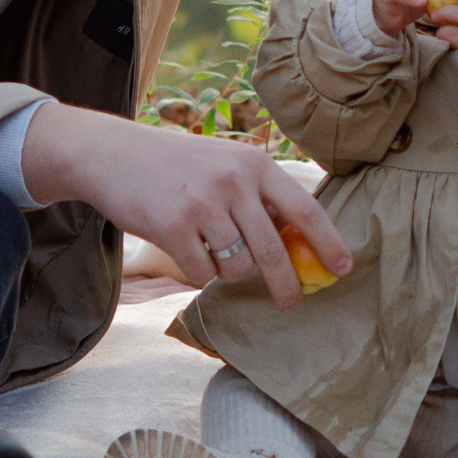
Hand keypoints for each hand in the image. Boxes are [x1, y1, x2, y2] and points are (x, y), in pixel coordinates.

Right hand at [20, 104, 352, 310]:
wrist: (112, 154)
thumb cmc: (177, 166)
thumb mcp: (225, 163)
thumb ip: (260, 195)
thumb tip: (299, 240)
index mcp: (255, 163)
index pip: (305, 209)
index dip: (329, 242)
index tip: (344, 268)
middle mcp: (234, 181)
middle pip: (274, 251)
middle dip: (286, 285)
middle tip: (291, 303)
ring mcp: (203, 204)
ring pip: (237, 267)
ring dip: (227, 269)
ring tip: (208, 247)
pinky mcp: (173, 227)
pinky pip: (202, 273)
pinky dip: (197, 272)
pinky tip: (182, 248)